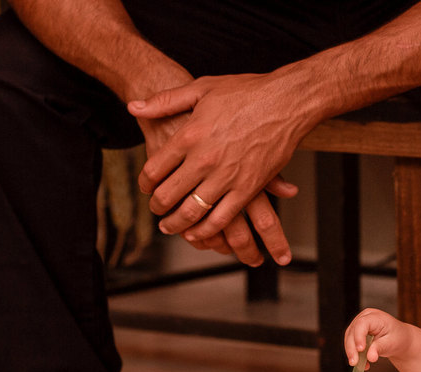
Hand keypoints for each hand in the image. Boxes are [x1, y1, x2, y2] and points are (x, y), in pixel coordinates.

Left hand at [128, 73, 305, 264]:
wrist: (287, 102)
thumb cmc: (246, 92)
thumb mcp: (200, 88)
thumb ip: (165, 101)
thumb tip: (134, 106)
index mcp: (189, 135)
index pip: (154, 169)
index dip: (145, 183)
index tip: (145, 187)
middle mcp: (205, 159)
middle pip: (169, 194)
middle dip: (158, 207)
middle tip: (156, 211)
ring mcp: (227, 176)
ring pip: (193, 211)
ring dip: (178, 224)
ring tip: (171, 227)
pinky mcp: (248, 188)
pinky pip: (222, 217)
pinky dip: (207, 230)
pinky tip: (199, 233)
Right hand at [344, 309, 409, 368]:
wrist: (399, 340)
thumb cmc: (398, 338)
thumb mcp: (391, 343)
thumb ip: (380, 348)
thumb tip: (370, 357)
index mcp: (375, 316)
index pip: (362, 324)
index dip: (359, 336)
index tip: (360, 350)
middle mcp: (364, 318)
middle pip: (352, 331)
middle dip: (352, 348)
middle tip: (354, 362)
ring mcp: (359, 325)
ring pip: (349, 338)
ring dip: (352, 353)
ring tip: (359, 365)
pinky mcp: (356, 333)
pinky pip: (351, 344)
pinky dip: (355, 354)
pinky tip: (363, 364)